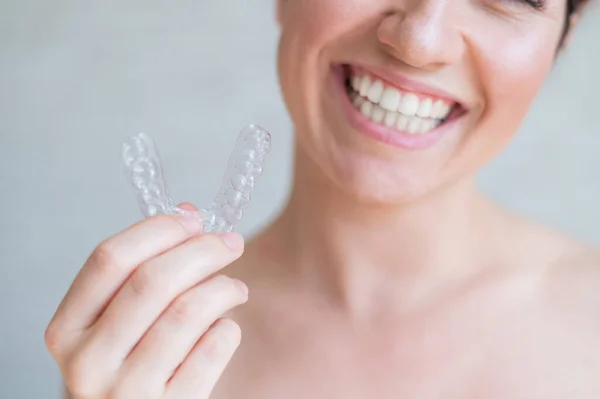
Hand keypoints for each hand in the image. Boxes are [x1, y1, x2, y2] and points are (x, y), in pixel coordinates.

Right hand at [45, 203, 247, 398]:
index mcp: (67, 330)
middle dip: (202, 250)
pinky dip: (228, 328)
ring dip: (223, 288)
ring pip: (187, 312)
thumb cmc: (129, 364)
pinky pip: (213, 349)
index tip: (192, 219)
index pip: (110, 259)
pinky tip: (225, 327)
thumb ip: (141, 272)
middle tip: (231, 243)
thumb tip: (186, 214)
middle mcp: (87, 363)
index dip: (158, 229)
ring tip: (235, 288)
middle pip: (153, 280)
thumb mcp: (116, 323)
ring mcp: (127, 392)